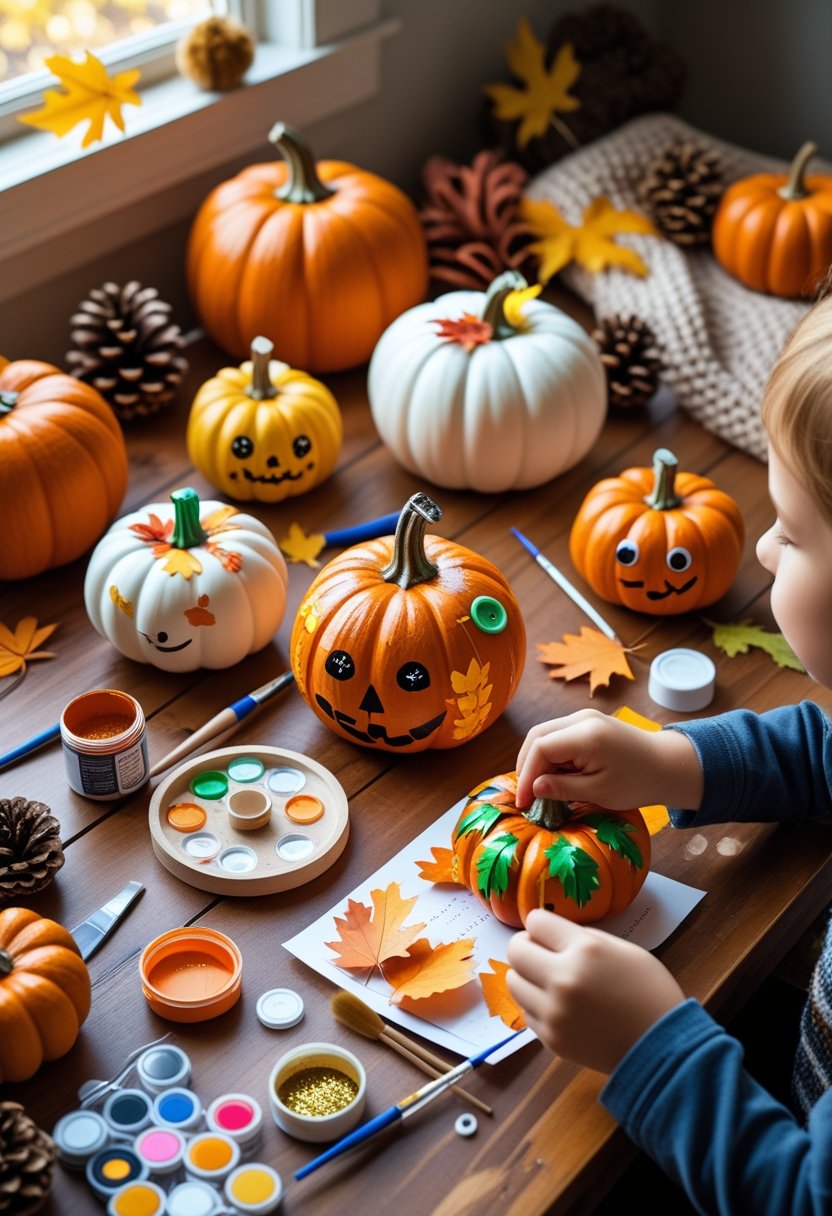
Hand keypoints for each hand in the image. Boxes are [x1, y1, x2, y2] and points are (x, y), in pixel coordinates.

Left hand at [507, 909, 685, 1073]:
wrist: (662, 1050)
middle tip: (543, 953)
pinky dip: (536, 1004)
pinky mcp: (550, 1039)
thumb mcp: (624, 950)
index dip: (542, 925)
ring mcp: (554, 1012)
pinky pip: (526, 1011)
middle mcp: (563, 979)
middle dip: (527, 946)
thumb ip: (584, 938)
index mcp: (585, 950)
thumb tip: (552, 933)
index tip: (550, 933)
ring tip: (549, 981)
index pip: (535, 922)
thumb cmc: (649, 993)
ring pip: (513, 981)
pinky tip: (559, 1006)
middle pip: (515, 950)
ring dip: (526, 976)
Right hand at [515, 709, 702, 810]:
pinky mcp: (587, 723)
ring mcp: (584, 717)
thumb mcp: (599, 792)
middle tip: (527, 795)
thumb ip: (563, 788)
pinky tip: (555, 776)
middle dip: (526, 766)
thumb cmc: (637, 782)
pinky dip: (549, 755)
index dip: (526, 775)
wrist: (667, 765)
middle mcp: (581, 719)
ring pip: (545, 734)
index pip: (540, 748)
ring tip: (539, 788)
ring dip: (537, 760)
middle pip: (537, 736)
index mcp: (586, 735)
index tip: (525, 802)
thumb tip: (534, 788)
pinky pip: (558, 735)